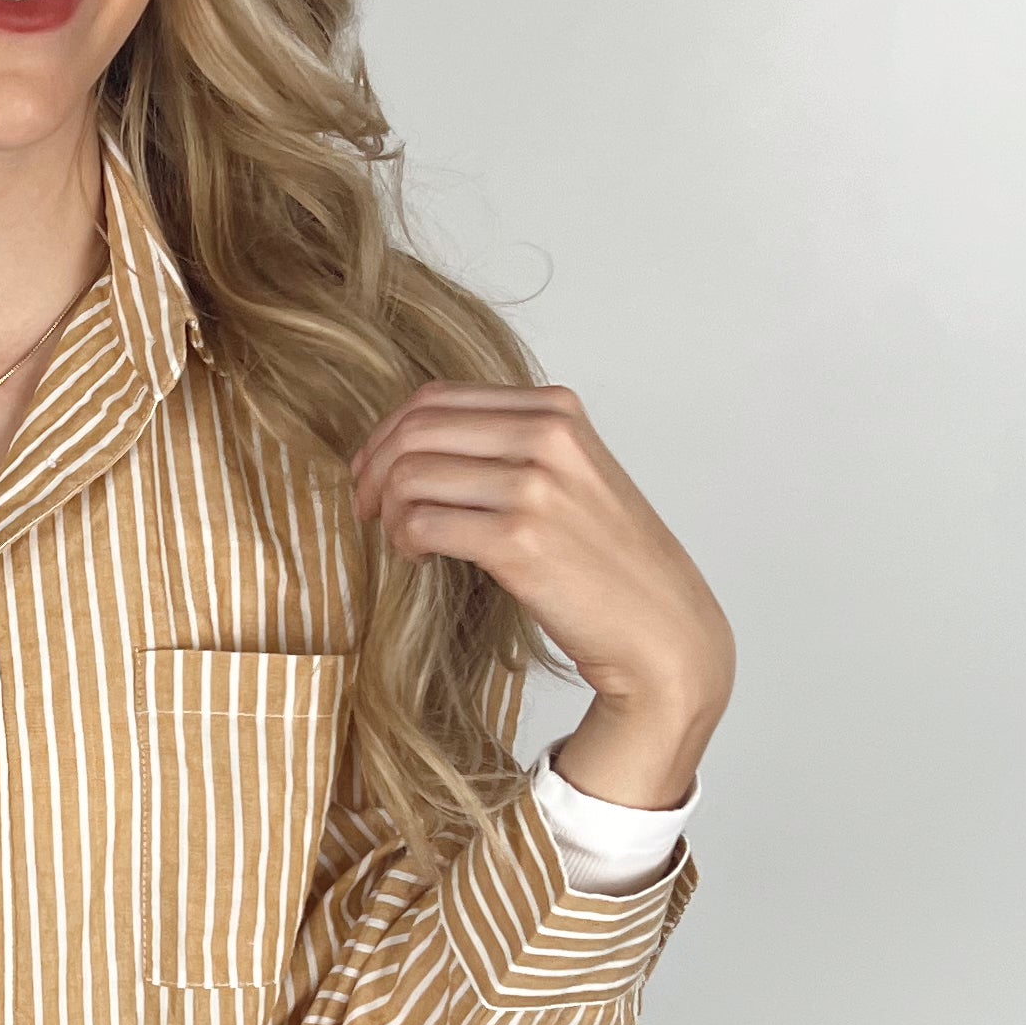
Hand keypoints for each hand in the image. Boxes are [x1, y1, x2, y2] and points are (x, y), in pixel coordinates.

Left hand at [348, 384, 734, 809]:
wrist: (660, 626)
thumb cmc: (607, 559)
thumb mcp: (570, 474)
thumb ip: (509, 444)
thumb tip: (413, 442)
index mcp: (555, 410)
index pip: (437, 398)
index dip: (387, 433)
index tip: (371, 470)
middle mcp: (546, 437)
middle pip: (415, 429)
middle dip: (373, 468)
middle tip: (365, 508)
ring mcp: (535, 487)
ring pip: (410, 475)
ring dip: (386, 510)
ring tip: (400, 539)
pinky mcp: (519, 541)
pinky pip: (422, 524)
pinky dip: (403, 541)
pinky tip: (417, 558)